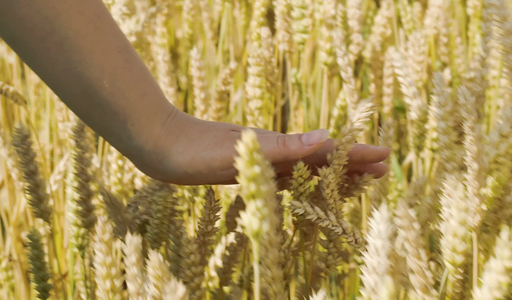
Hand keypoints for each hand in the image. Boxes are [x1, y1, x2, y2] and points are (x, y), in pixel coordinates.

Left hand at [134, 109, 390, 184]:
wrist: (161, 146)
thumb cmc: (196, 148)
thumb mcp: (242, 148)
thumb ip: (284, 145)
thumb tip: (328, 136)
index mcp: (277, 146)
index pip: (326, 152)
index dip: (355, 155)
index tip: (384, 156)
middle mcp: (272, 152)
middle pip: (321, 160)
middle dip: (350, 165)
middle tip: (380, 172)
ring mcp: (259, 161)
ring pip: (304, 170)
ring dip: (330, 174)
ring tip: (352, 180)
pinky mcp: (245, 170)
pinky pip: (282, 179)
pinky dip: (300, 183)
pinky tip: (303, 187)